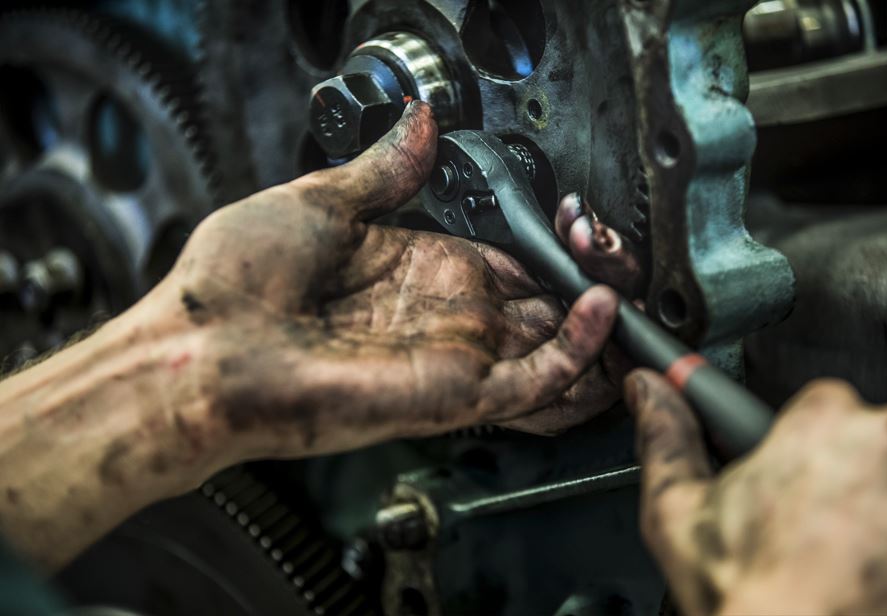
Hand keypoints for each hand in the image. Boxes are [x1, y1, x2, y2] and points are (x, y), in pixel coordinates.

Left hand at [154, 101, 640, 459]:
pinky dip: (581, 348)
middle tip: (609, 247)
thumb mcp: (320, 203)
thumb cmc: (236, 286)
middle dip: (592, 279)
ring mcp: (455, 355)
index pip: (514, 261)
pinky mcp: (457, 393)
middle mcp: (447, 316)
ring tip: (626, 284)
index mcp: (423, 270)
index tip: (576, 217)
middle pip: (548, 306)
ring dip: (601, 322)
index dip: (553, 243)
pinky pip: (539, 380)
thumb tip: (421, 122)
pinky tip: (601, 305)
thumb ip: (384, 170)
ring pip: (557, 353)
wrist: (199, 352)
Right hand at [626, 370, 886, 614]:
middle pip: (878, 437)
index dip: (803, 450)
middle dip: (852, 474)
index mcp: (824, 421)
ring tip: (849, 555)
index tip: (794, 484)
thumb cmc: (747, 595)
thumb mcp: (678, 510)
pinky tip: (874, 569)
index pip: (823, 405)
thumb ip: (665, 435)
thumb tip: (647, 391)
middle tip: (821, 527)